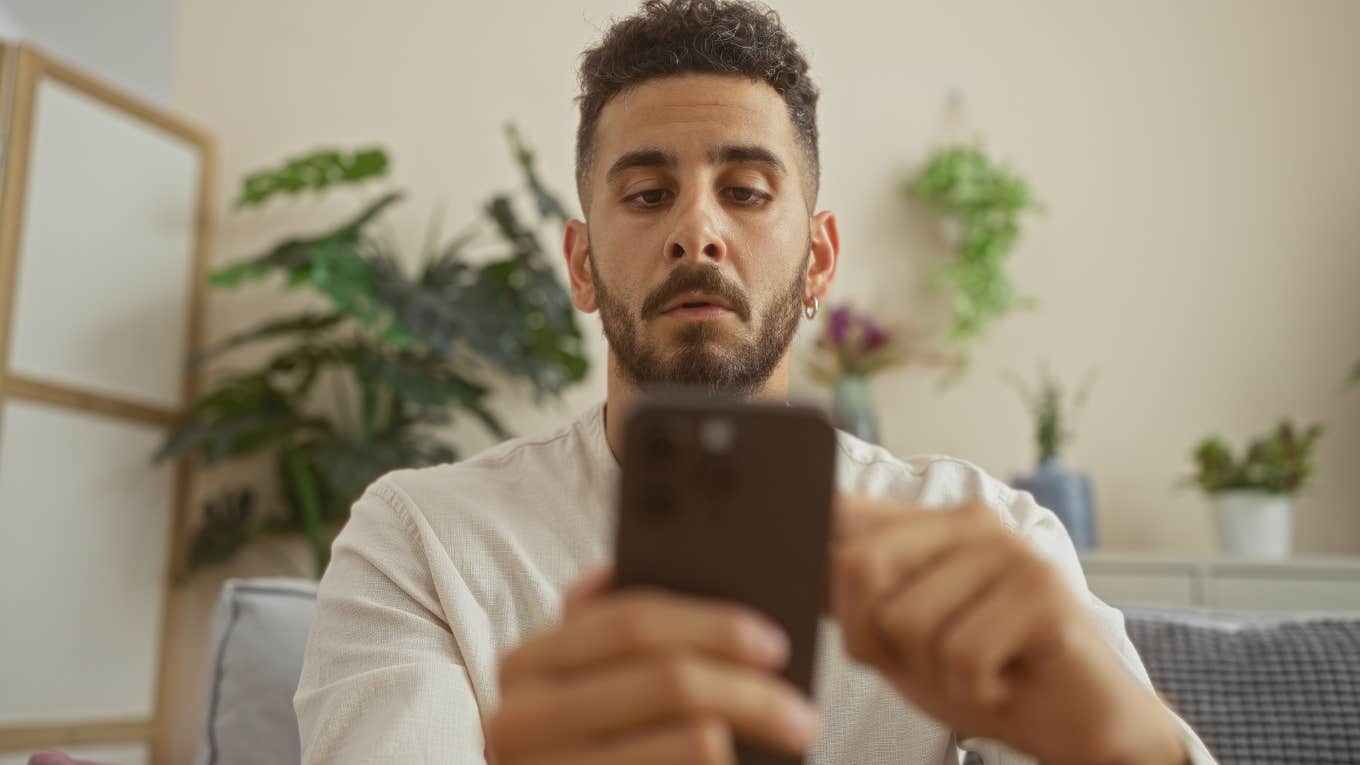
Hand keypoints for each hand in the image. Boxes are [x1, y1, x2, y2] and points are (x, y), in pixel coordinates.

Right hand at [485, 568, 820, 764]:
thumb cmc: (584, 747)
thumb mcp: (584, 685)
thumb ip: (614, 636)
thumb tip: (683, 578)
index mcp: (528, 662)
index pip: (632, 622)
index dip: (713, 625)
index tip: (775, 641)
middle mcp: (519, 717)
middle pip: (669, 679)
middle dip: (749, 689)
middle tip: (803, 709)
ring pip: (694, 739)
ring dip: (756, 734)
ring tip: (797, 737)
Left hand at [831, 495, 1186, 764]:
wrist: (1076, 726)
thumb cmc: (984, 679)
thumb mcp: (900, 639)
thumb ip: (855, 597)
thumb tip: (796, 561)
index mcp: (935, 523)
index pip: (844, 517)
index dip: (825, 578)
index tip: (854, 621)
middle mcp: (974, 523)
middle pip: (860, 565)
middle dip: (873, 639)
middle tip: (925, 664)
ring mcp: (1013, 552)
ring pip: (908, 621)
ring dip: (933, 675)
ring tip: (975, 673)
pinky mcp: (1046, 593)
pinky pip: (961, 655)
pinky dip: (974, 692)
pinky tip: (1005, 684)